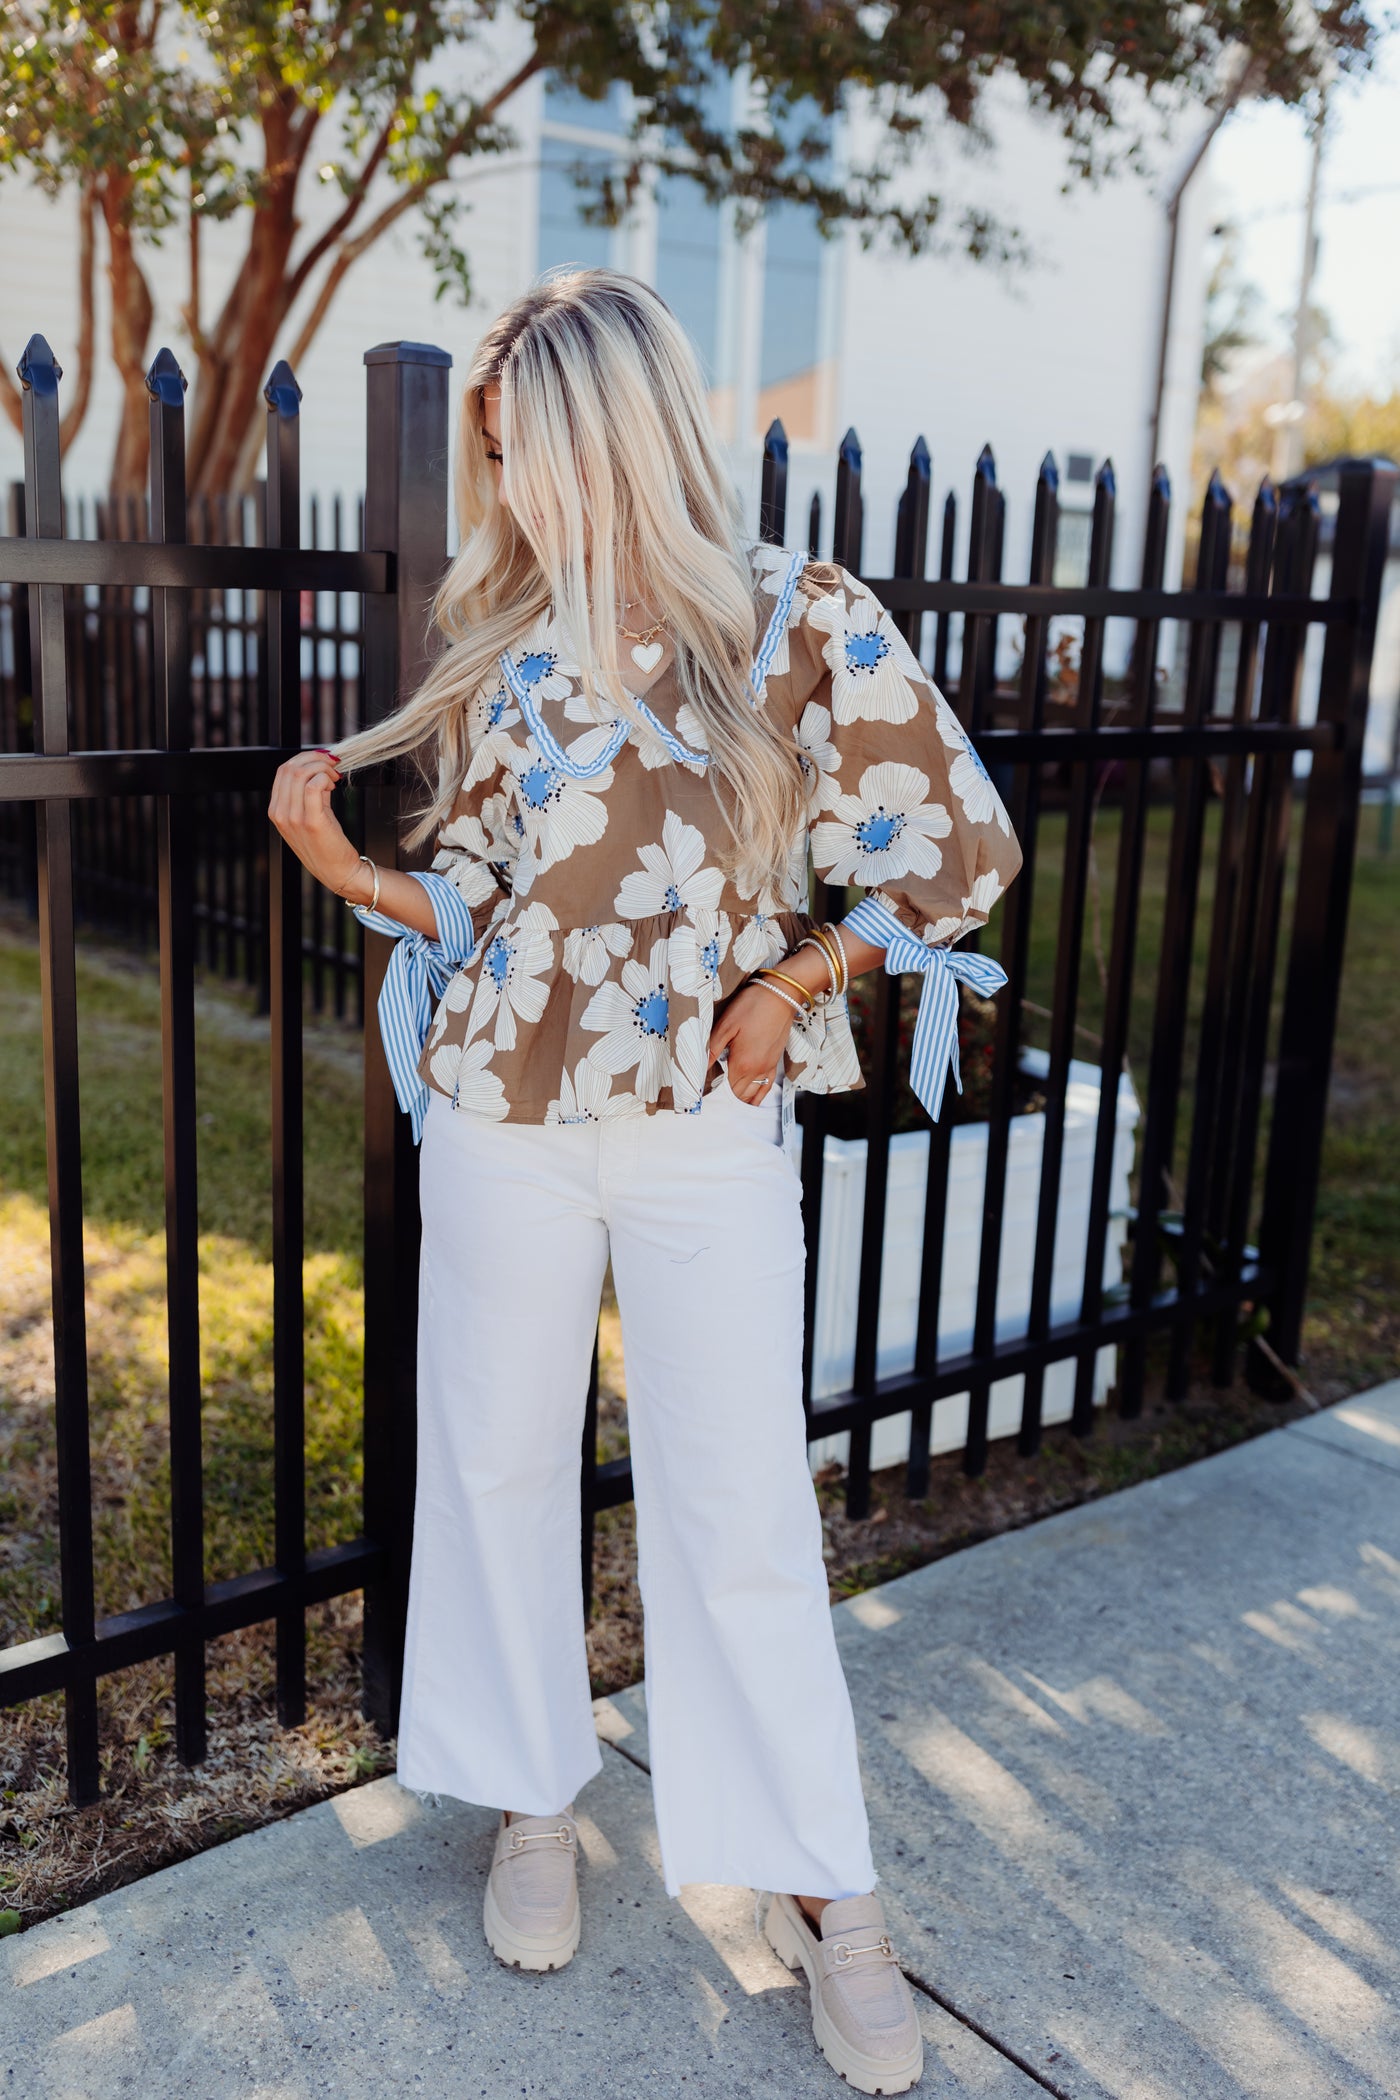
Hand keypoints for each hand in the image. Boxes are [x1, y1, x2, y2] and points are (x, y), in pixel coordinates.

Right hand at [268, 749, 362, 896]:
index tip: (322, 760)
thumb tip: (317, 770)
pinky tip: (334, 785)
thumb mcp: (309, 815)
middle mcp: (280, 814)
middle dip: (314, 758)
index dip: (304, 759)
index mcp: (276, 811)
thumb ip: (307, 794)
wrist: (337, 872)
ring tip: (335, 777)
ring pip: (301, 773)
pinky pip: (314, 786)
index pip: (282, 771)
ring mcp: (293, 818)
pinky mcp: (311, 822)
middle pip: (290, 768)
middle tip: (332, 764)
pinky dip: (325, 778)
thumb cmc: (326, 844)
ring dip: (322, 767)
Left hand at [708, 979, 793, 1102]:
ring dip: (740, 1097)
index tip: (703, 1093)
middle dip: (725, 1096)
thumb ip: (712, 1050)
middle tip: (711, 1094)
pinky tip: (752, 1100)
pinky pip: (767, 1086)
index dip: (714, 1093)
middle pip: (738, 1094)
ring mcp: (768, 1067)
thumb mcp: (726, 1025)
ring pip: (752, 1093)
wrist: (781, 995)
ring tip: (727, 1099)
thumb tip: (699, 1068)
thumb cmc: (752, 1006)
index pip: (725, 1089)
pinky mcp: (775, 1061)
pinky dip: (758, 1096)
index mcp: (742, 1062)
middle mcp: (757, 1069)